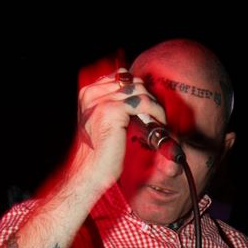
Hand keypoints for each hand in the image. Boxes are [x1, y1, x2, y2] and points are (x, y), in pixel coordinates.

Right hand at [73, 65, 166, 191]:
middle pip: (132, 82)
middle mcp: (92, 94)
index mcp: (88, 93)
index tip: (149, 107)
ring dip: (154, 106)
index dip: (139, 90)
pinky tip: (159, 123)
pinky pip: (143, 102)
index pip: (121, 76)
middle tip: (157, 116)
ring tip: (159, 121)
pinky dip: (156, 112)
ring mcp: (100, 102)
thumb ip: (113, 104)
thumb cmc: (101, 151)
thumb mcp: (104, 122)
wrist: (93, 171)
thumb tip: (135, 90)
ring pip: (140, 90)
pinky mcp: (112, 111)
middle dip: (148, 97)